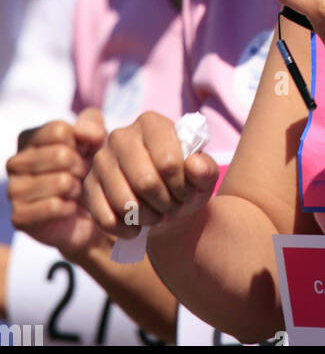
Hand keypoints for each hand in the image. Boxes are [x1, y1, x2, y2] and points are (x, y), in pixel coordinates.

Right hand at [7, 109, 108, 258]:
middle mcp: (15, 162)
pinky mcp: (19, 217)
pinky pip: (54, 206)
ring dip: (77, 188)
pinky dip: (69, 207)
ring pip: (61, 181)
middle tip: (82, 176)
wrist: (87, 211)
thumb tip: (82, 132)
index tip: (84, 153)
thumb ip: (91, 125)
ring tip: (75, 190)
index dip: (82, 143)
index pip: (60, 131)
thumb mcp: (95, 139)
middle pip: (61, 155)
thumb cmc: (87, 167)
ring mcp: (13, 190)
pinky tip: (68, 207)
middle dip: (82, 166)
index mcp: (28, 139)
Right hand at [82, 111, 217, 239]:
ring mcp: (100, 160)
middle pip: (145, 181)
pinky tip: (138, 226)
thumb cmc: (186, 183)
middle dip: (165, 203)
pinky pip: (105, 218)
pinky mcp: (89, 186)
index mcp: (151, 123)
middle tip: (173, 207)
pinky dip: (126, 230)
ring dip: (148, 218)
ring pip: (124, 202)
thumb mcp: (204, 177)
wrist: (167, 204)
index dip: (182, 185)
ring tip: (158, 215)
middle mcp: (121, 135)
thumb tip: (194, 165)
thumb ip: (206, 169)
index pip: (168, 160)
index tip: (187, 191)